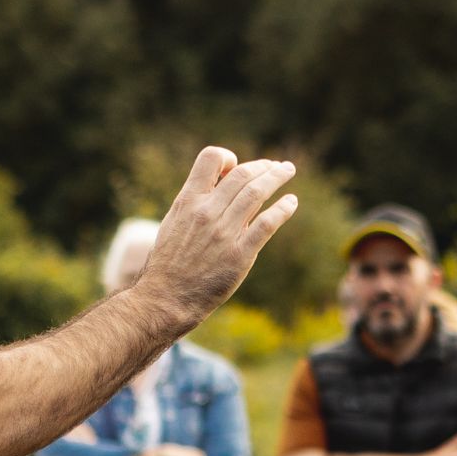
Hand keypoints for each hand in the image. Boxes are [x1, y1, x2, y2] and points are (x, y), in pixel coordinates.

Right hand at [137, 149, 300, 330]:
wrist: (166, 298)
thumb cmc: (169, 262)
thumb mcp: (175, 223)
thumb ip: (197, 204)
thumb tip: (222, 189)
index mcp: (187, 201)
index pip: (210, 159)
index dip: (228, 157)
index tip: (237, 167)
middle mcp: (206, 212)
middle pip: (242, 174)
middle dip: (264, 166)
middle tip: (278, 166)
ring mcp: (224, 233)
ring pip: (256, 192)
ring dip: (276, 178)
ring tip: (287, 171)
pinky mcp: (239, 254)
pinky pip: (266, 223)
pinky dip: (283, 208)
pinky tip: (291, 202)